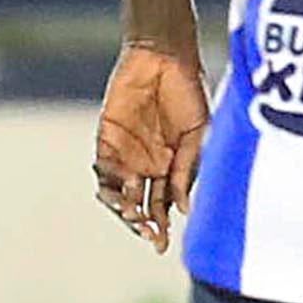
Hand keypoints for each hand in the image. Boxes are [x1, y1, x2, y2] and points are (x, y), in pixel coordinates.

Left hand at [93, 41, 209, 250]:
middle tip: (148, 235)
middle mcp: (145, 165)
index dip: (160, 226)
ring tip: (133, 214)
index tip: (161, 245)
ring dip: (123, 207)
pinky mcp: (106, 138)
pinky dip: (111, 181)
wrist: (165, 57)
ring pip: (117, 191)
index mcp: (169, 168)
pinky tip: (125, 187)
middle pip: (138, 204)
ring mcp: (124, 153)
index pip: (162, 205)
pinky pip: (103, 167)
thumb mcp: (199, 134)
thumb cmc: (189, 92)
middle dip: (142, 223)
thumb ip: (188, 170)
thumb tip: (183, 209)